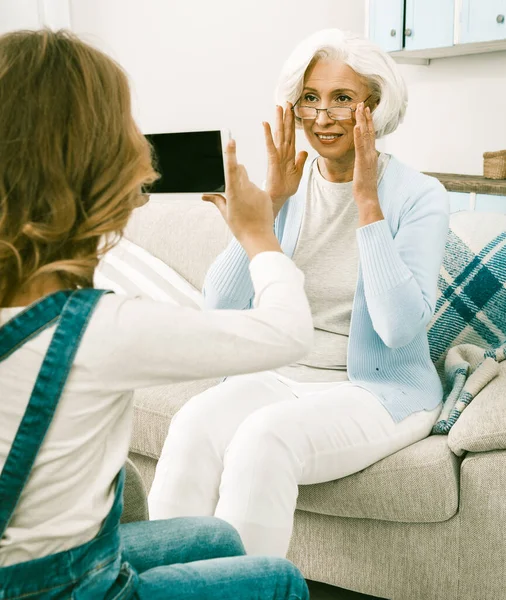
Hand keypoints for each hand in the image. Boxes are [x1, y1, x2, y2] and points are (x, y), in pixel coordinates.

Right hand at [203, 139, 279, 257]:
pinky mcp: (265, 194)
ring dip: (245, 187)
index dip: (231, 153)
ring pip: (248, 181)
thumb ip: (216, 200)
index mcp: (233, 192)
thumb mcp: (226, 214)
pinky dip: (254, 194)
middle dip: (236, 171)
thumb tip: (204, 195)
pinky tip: (254, 207)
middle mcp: (246, 189)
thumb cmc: (240, 227)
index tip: (231, 141)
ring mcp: (257, 191)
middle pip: (240, 170)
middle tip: (233, 185)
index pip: (231, 168)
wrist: (259, 237)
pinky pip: (257, 189)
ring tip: (245, 205)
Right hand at [263, 102, 307, 215]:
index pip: (292, 135)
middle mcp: (283, 152)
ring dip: (278, 120)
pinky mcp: (272, 159)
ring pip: (279, 134)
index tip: (293, 110)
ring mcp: (277, 155)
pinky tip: (265, 124)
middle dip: (286, 116)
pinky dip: (268, 134)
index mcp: (289, 154)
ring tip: (278, 107)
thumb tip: (304, 151)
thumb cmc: (286, 187)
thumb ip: (300, 161)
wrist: (279, 197)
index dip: (292, 122)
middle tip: (286, 101)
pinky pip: (270, 145)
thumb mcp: (298, 173)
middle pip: (285, 131)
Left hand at [353, 104, 383, 225]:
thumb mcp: (364, 171)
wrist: (368, 198)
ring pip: (366, 135)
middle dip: (365, 117)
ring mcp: (368, 157)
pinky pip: (360, 146)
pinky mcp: (362, 162)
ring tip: (359, 109)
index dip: (368, 122)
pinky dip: (359, 136)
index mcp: (371, 155)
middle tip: (362, 104)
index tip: (365, 111)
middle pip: (369, 131)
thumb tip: (363, 158)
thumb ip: (364, 162)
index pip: (370, 135)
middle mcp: (371, 153)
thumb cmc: (365, 187)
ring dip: (362, 121)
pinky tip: (357, 126)